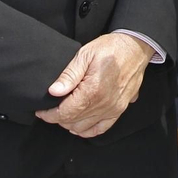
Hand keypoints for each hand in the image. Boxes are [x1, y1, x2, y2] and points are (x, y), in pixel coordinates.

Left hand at [35, 33, 150, 137]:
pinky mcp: (120, 110)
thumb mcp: (85, 54)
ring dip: (71, 124)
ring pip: (84, 128)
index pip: (65, 113)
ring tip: (64, 113)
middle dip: (58, 119)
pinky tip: (80, 125)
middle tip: (51, 109)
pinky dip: (88, 130)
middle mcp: (104, 104)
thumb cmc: (111, 48)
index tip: (41, 111)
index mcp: (93, 91)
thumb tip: (54, 91)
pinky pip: (101, 129)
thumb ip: (69, 75)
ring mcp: (113, 109)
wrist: (136, 47)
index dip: (49, 115)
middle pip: (72, 122)